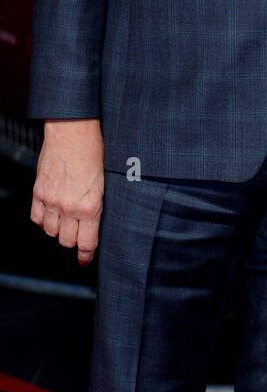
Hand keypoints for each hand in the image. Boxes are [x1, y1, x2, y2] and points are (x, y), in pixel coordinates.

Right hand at [31, 119, 104, 265]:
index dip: (86, 255)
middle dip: (73, 241)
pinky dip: (43, 220)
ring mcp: (51, 201)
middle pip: (66, 241)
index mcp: (89, 207)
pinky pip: (36, 218)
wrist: (72, 131)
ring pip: (50, 232)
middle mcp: (68, 208)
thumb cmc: (93, 151)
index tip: (86, 260)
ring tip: (66, 221)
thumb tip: (93, 223)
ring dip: (58, 230)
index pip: (86, 243)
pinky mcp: (38, 192)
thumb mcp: (104, 182)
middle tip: (78, 236)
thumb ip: (96, 205)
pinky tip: (51, 214)